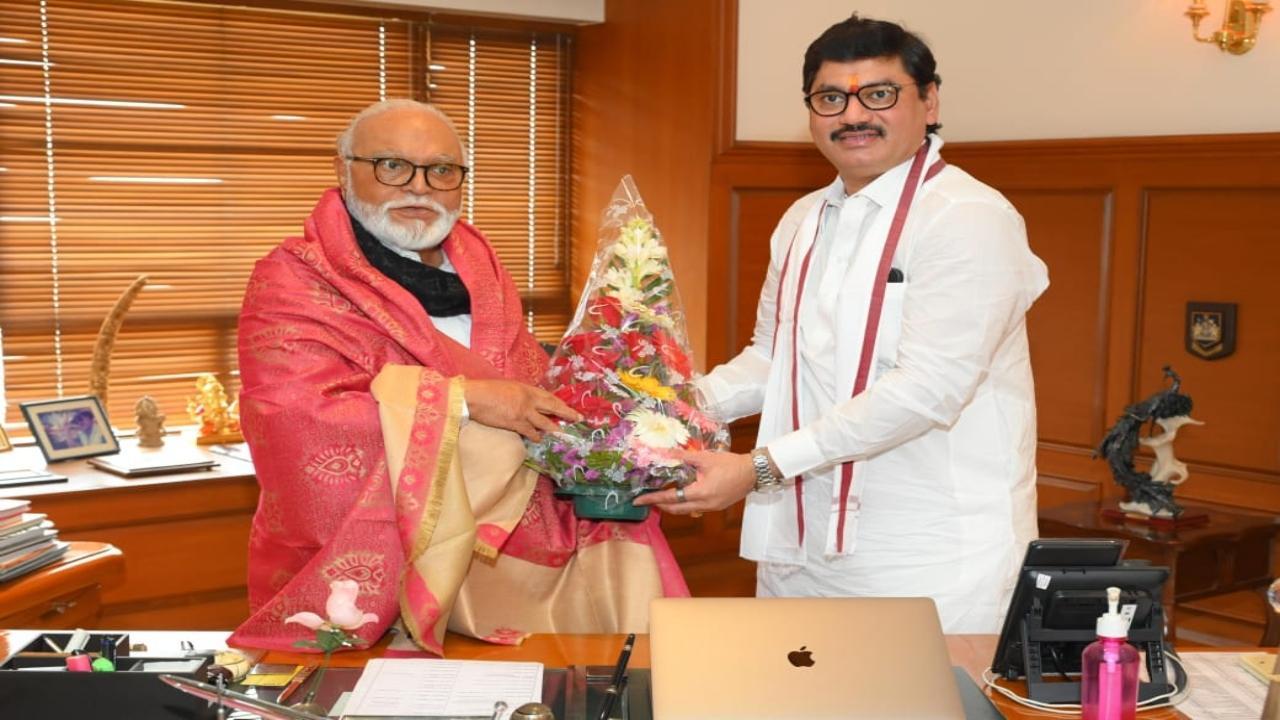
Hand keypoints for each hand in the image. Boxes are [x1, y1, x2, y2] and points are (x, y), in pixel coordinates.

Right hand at [464, 379, 581, 441]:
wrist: (474, 397)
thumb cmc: (487, 390)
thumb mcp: (508, 387)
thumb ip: (521, 394)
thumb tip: (529, 402)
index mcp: (526, 388)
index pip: (548, 396)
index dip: (560, 402)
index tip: (568, 406)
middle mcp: (528, 399)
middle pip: (552, 406)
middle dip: (566, 413)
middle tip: (577, 418)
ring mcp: (523, 412)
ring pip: (545, 422)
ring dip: (554, 428)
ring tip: (563, 433)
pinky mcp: (515, 423)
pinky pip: (530, 431)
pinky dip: (535, 436)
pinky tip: (539, 439)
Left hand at [633, 449, 755, 515]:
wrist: (753, 472)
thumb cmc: (730, 463)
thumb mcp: (705, 458)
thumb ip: (683, 457)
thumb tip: (664, 453)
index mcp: (700, 492)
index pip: (670, 498)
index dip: (653, 499)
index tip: (638, 500)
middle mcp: (704, 505)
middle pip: (676, 509)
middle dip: (660, 506)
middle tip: (646, 500)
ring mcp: (711, 508)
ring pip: (686, 511)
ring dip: (672, 506)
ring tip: (661, 498)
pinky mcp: (717, 507)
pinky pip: (695, 509)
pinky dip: (685, 504)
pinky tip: (681, 496)